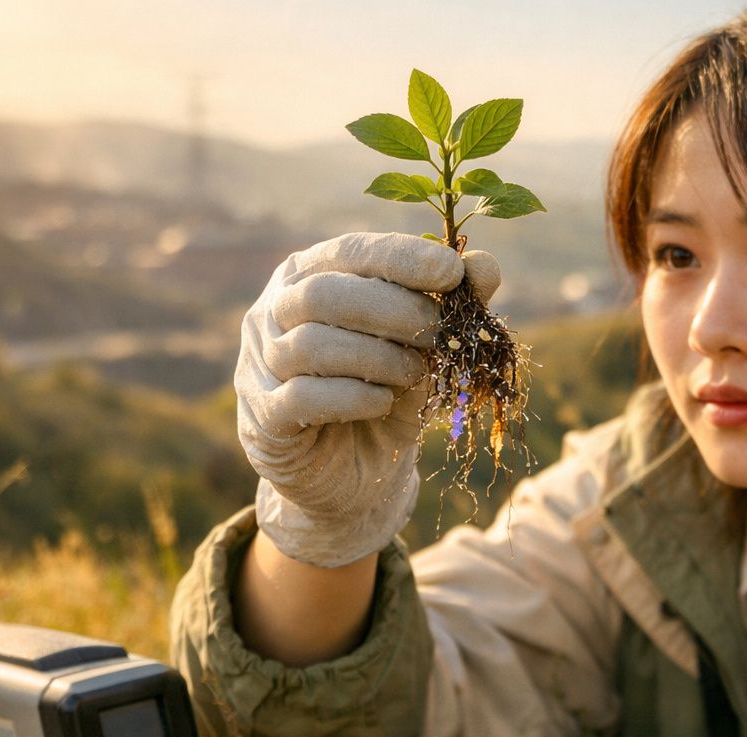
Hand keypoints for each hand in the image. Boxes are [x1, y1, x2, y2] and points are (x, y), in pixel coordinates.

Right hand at [236, 232, 500, 566]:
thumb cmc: (388, 395)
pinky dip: (353, 398)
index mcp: (312, 276)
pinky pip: (301, 396)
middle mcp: (274, 311)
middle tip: (441, 334)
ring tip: (414, 375)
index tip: (453, 272)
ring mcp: (260, 364)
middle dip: (394, 311)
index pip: (352, 252)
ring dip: (378, 358)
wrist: (356, 475)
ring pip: (309, 344)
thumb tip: (486, 265)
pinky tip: (384, 403)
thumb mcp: (426, 351)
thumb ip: (452, 306)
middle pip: (323, 293)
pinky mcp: (263, 417)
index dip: (402, 259)